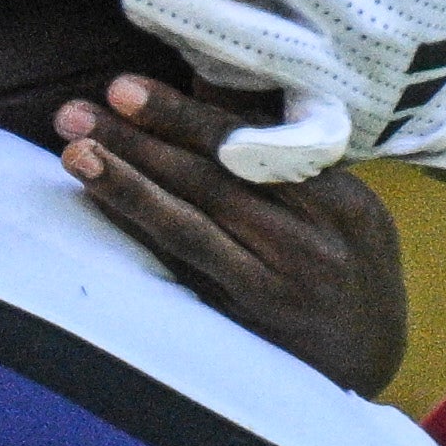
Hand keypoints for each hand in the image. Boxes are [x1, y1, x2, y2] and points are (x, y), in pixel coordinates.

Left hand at [62, 76, 405, 392]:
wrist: (370, 360)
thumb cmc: (349, 261)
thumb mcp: (345, 205)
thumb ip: (284, 152)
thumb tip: (206, 85)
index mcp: (342, 202)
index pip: (254, 149)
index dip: (185, 117)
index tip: (125, 89)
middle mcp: (310, 245)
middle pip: (213, 185)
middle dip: (139, 143)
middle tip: (75, 114)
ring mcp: (275, 290)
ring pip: (191, 231)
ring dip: (128, 190)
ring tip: (75, 156)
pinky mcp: (243, 325)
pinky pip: (182, 272)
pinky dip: (140, 238)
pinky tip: (101, 209)